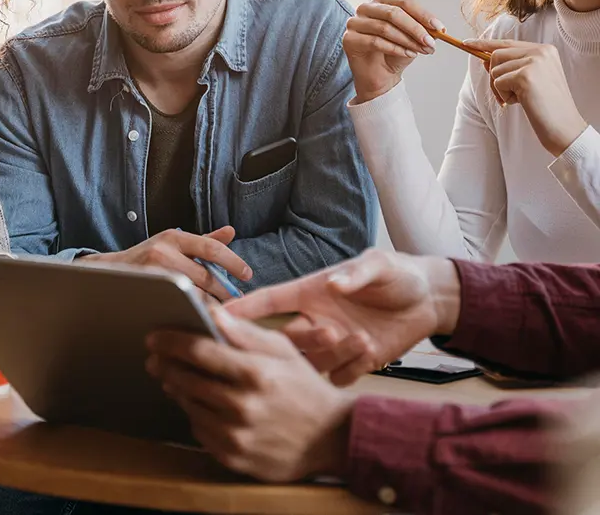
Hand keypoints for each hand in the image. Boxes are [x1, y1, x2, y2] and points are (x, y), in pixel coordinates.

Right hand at [79, 227, 251, 300]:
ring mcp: (153, 273)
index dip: (233, 262)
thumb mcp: (173, 243)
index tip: (248, 274)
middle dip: (225, 293)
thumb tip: (231, 232)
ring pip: (193, 295)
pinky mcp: (145, 293)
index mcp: (174, 237)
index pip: (211, 248)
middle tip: (238, 303)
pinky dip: (192, 312)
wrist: (106, 272)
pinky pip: (177, 305)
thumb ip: (203, 241)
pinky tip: (201, 318)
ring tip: (224, 314)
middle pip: (206, 277)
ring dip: (211, 306)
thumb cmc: (146, 258)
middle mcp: (163, 251)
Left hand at [146, 310, 351, 481]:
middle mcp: (242, 406)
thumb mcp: (282, 349)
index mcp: (255, 373)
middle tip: (154, 356)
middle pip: (186, 380)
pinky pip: (200, 432)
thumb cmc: (303, 386)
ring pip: (189, 406)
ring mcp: (237, 436)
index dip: (171, 341)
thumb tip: (211, 312)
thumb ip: (244, 332)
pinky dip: (194, 414)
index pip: (199, 351)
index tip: (154, 335)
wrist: (331, 438)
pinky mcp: (234, 458)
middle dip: (165, 364)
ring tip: (172, 376)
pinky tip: (197, 403)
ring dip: (177, 388)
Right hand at [226, 249, 461, 384]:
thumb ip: (356, 274)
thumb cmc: (397, 274)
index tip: (213, 316)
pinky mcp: (354, 362)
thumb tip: (334, 284)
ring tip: (361, 338)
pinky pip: (339, 377)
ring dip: (329, 355)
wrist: (429, 300)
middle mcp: (316, 319)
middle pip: (284, 339)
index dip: (243, 308)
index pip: (269, 301)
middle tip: (324, 334)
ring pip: (311, 361)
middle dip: (293, 343)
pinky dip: (351, 370)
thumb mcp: (379, 265)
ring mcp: (333, 343)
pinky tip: (372, 353)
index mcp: (311, 291)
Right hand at [342, 0, 443, 102]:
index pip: (404, 2)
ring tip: (420, 51)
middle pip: (393, 13)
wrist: (380, 76)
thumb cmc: (395, 53)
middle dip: (415, 28)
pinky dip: (395, 49)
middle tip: (430, 42)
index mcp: (382, 0)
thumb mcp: (413, 38)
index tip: (439, 28)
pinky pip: (375, 42)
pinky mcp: (349, 39)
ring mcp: (354, 22)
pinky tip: (407, 54)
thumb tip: (437, 28)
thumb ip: (422, 29)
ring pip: (384, 28)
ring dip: (407, 41)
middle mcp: (366, 8)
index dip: (423, 14)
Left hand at [465, 38, 586, 156]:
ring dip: (500, 89)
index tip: (466, 43)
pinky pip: (498, 83)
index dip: (485, 44)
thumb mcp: (529, 81)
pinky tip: (521, 102)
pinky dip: (504, 96)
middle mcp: (541, 51)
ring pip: (495, 70)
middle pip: (496, 55)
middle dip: (494, 76)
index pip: (507, 43)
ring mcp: (534, 62)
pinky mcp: (526, 76)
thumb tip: (485, 59)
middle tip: (506, 95)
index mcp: (545, 50)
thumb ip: (511, 67)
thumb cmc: (546, 106)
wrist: (564, 126)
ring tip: (520, 98)